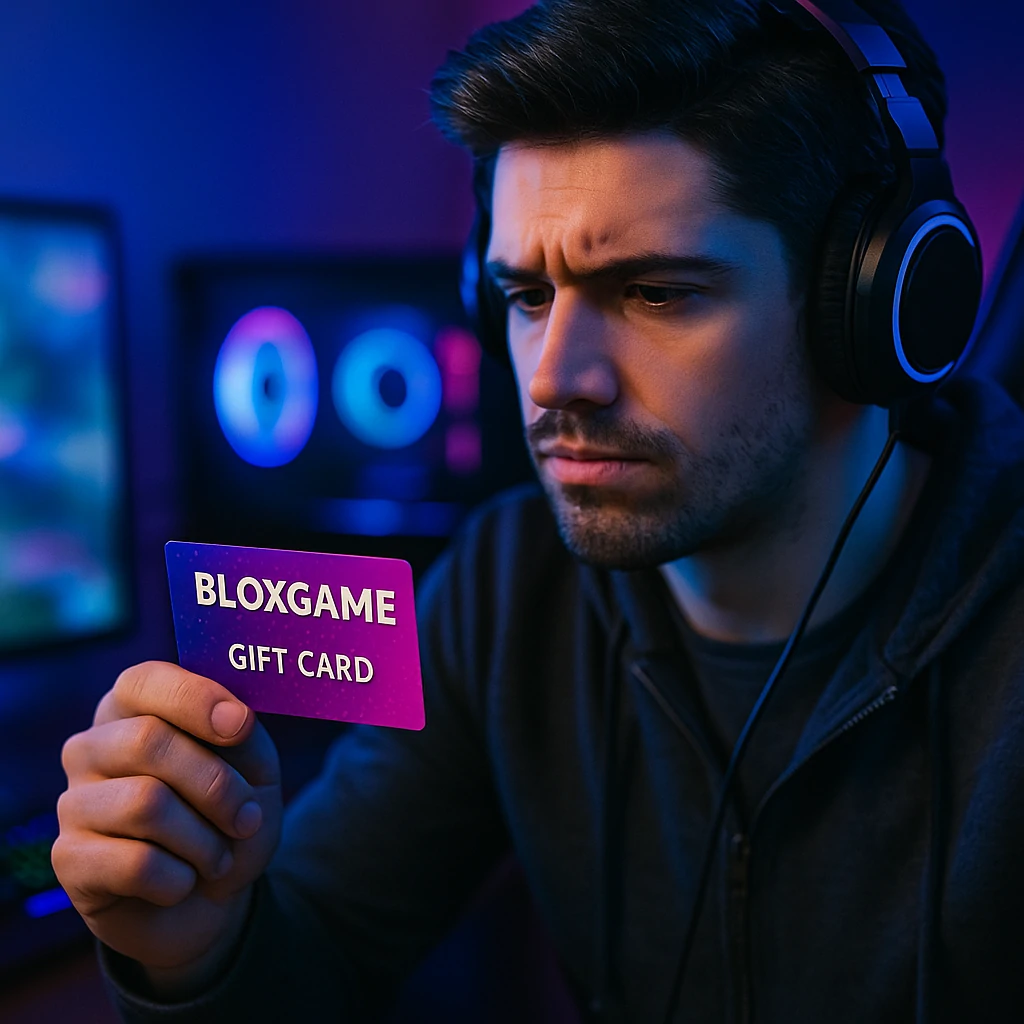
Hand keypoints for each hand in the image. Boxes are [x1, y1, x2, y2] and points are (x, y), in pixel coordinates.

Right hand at [52, 661, 282, 987]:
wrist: (208, 899)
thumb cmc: (227, 817)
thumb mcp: (254, 770)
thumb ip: (244, 737)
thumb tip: (235, 719)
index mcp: (134, 708)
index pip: (145, 681)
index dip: (195, 699)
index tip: (241, 725)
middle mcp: (92, 746)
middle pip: (147, 742)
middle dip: (216, 786)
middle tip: (247, 819)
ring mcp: (73, 802)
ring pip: (145, 804)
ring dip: (204, 840)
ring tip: (217, 857)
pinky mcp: (68, 859)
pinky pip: (134, 864)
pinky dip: (179, 879)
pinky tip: (182, 881)